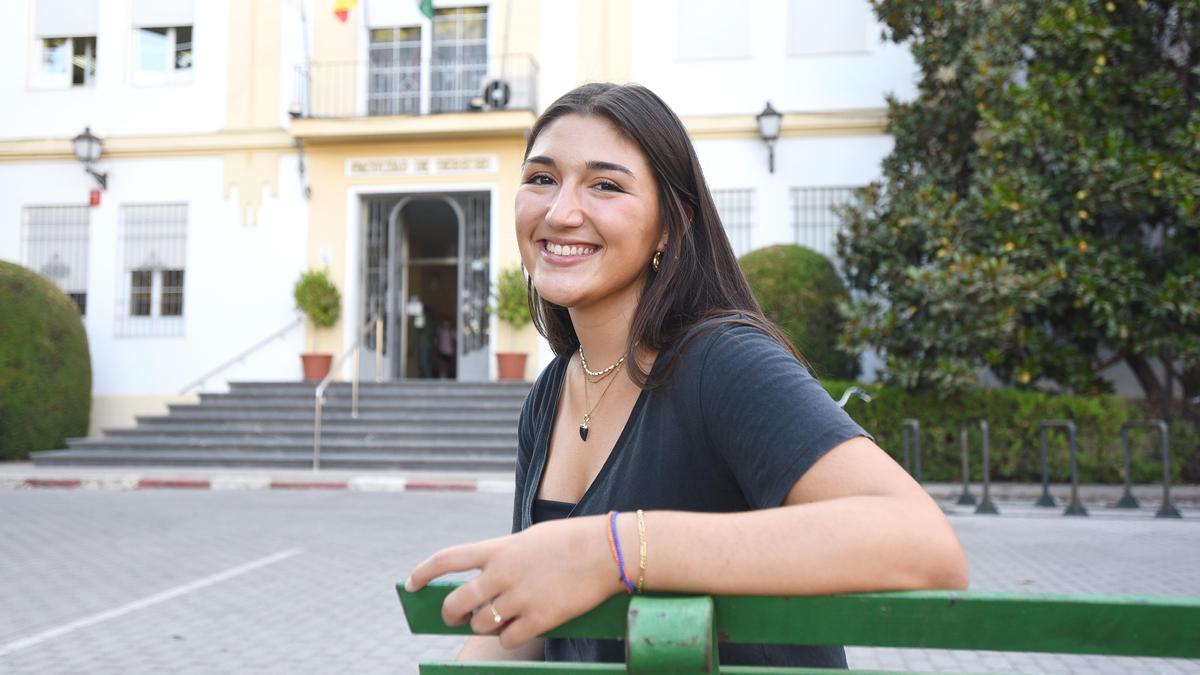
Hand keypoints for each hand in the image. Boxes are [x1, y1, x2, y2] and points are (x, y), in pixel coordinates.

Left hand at [405, 515, 623, 648]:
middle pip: (456, 602)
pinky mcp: (539, 619)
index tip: (411, 583)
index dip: (423, 572)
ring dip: (483, 626)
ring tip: (495, 621)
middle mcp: (502, 573)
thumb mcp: (530, 540)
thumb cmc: (572, 542)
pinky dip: (508, 637)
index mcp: (499, 548)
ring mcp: (519, 598)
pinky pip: (508, 639)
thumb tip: (484, 584)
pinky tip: (518, 630)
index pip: (447, 559)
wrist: (608, 551)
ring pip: (480, 624)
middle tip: (454, 617)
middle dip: (450, 614)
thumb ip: (504, 557)